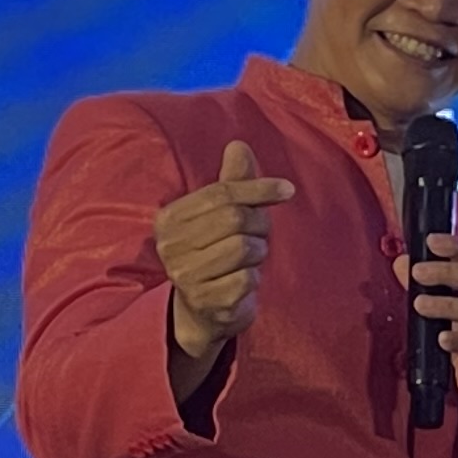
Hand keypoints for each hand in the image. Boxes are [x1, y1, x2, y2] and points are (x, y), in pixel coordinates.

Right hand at [156, 138, 295, 369]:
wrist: (203, 311)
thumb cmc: (216, 254)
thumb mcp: (222, 216)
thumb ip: (232, 183)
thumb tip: (239, 145)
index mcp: (169, 218)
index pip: (222, 193)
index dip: (259, 188)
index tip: (287, 190)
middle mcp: (170, 246)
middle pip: (235, 218)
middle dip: (259, 225)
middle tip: (259, 235)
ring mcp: (185, 276)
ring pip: (244, 247)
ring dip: (258, 253)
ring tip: (247, 260)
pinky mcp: (206, 302)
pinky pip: (247, 279)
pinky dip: (254, 278)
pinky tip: (242, 282)